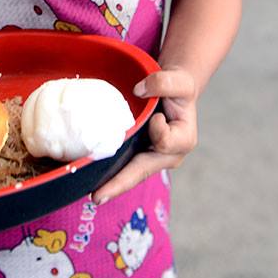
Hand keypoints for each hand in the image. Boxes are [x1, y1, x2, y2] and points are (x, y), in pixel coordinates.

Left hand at [92, 67, 196, 203]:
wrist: (174, 94)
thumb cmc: (178, 89)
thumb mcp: (179, 80)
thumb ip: (164, 82)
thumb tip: (139, 90)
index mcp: (183, 140)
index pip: (165, 142)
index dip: (157, 130)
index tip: (156, 116)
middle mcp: (168, 155)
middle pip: (142, 171)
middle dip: (121, 184)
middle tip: (98, 196)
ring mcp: (153, 158)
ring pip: (132, 174)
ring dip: (113, 184)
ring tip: (94, 195)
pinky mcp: (141, 156)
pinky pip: (125, 167)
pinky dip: (111, 173)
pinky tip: (95, 178)